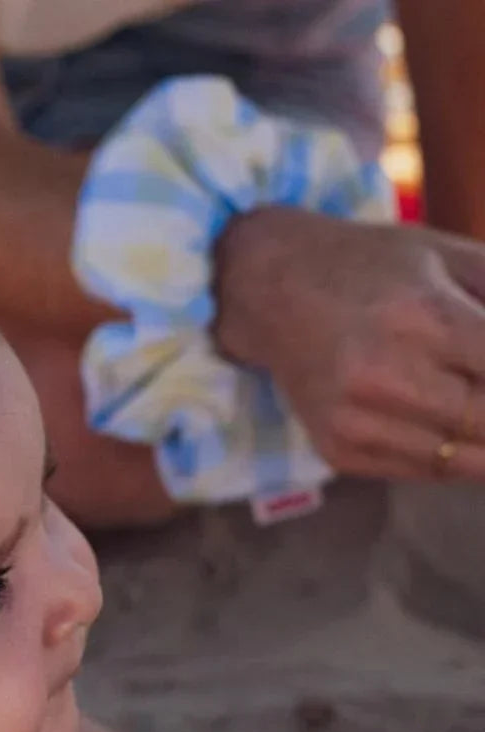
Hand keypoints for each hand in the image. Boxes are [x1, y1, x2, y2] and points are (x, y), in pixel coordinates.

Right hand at [214, 207, 484, 481]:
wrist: (268, 290)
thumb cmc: (371, 265)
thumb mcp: (451, 257)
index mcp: (422, 318)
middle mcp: (383, 377)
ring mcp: (355, 421)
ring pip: (462, 461)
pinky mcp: (338, 448)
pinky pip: (421, 470)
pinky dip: (457, 459)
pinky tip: (465, 434)